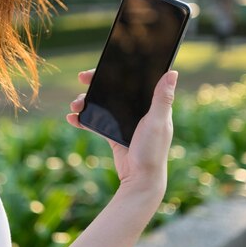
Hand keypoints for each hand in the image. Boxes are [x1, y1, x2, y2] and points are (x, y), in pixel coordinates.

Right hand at [66, 69, 177, 197]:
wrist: (140, 180)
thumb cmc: (152, 151)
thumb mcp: (157, 122)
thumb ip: (162, 98)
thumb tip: (172, 72)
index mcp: (152, 104)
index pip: (135, 80)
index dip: (119, 70)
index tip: (103, 66)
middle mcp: (139, 110)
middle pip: (115, 89)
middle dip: (96, 84)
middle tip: (82, 78)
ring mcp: (126, 122)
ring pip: (103, 104)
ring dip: (87, 102)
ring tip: (74, 106)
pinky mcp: (115, 134)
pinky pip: (97, 122)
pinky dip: (84, 119)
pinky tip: (72, 118)